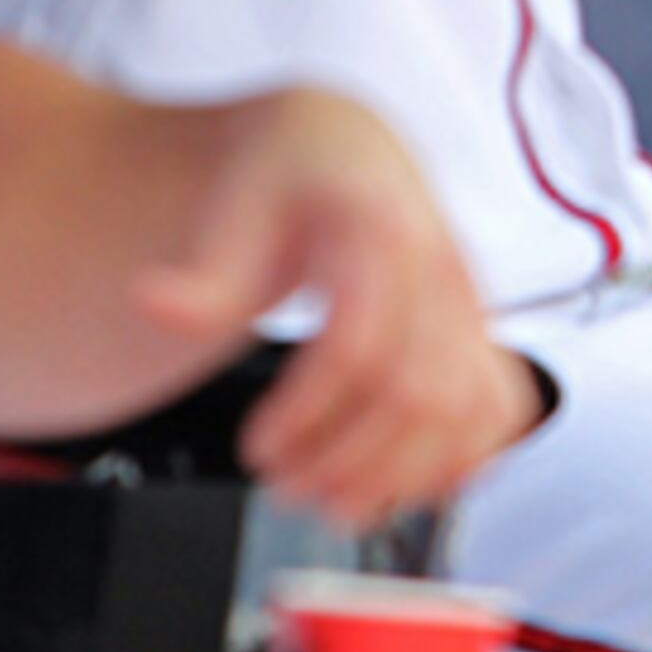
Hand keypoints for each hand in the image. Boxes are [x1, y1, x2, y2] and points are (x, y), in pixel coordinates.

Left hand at [129, 90, 538, 527]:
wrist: (348, 147)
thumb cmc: (291, 174)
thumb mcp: (236, 206)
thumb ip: (205, 274)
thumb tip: (153, 305)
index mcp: (378, 227)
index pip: (359, 343)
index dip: (309, 410)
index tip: (257, 447)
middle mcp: (438, 267)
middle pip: (417, 392)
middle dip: (349, 459)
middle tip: (284, 487)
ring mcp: (467, 302)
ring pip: (464, 409)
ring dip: (401, 474)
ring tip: (334, 504)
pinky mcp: (478, 330)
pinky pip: (497, 406)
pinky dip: (459, 458)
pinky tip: (401, 484)